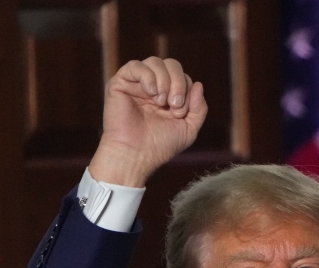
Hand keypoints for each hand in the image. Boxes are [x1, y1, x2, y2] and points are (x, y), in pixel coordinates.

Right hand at [88, 57, 206, 186]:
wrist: (136, 155)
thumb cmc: (161, 145)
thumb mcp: (189, 128)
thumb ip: (198, 108)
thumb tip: (198, 84)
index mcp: (168, 95)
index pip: (183, 77)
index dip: (187, 90)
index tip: (179, 113)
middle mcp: (153, 86)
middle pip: (171, 64)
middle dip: (179, 82)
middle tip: (174, 104)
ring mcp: (136, 84)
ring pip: (155, 62)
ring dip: (164, 80)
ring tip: (161, 101)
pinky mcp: (120, 83)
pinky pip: (135, 66)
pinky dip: (147, 77)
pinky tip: (150, 93)